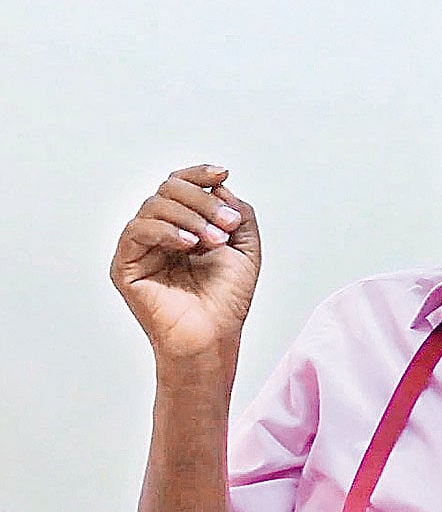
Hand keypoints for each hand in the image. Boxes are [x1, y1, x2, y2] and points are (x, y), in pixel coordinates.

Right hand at [110, 164, 261, 359]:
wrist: (214, 336)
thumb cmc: (227, 300)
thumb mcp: (246, 246)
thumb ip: (238, 211)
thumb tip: (218, 187)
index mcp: (185, 225)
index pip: (181, 186)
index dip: (199, 174)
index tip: (221, 174)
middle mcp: (160, 232)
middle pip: (169, 189)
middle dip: (202, 200)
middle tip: (227, 224)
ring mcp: (141, 248)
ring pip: (155, 205)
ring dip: (191, 217)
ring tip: (214, 240)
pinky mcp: (125, 266)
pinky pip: (137, 230)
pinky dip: (166, 230)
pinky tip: (189, 244)